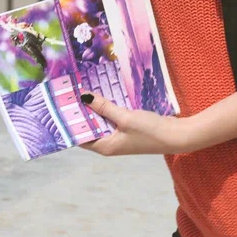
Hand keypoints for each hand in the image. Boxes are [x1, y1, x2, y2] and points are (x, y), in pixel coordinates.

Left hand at [78, 93, 197, 156]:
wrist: (176, 136)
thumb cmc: (149, 131)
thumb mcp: (125, 117)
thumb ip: (104, 107)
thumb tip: (83, 97)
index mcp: (105, 146)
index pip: (80, 137)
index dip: (70, 124)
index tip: (61, 107)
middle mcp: (109, 143)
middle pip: (90, 128)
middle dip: (81, 112)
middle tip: (69, 94)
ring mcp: (119, 137)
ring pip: (101, 121)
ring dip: (94, 108)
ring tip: (82, 90)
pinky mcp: (127, 129)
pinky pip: (112, 118)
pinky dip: (107, 108)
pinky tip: (103, 94)